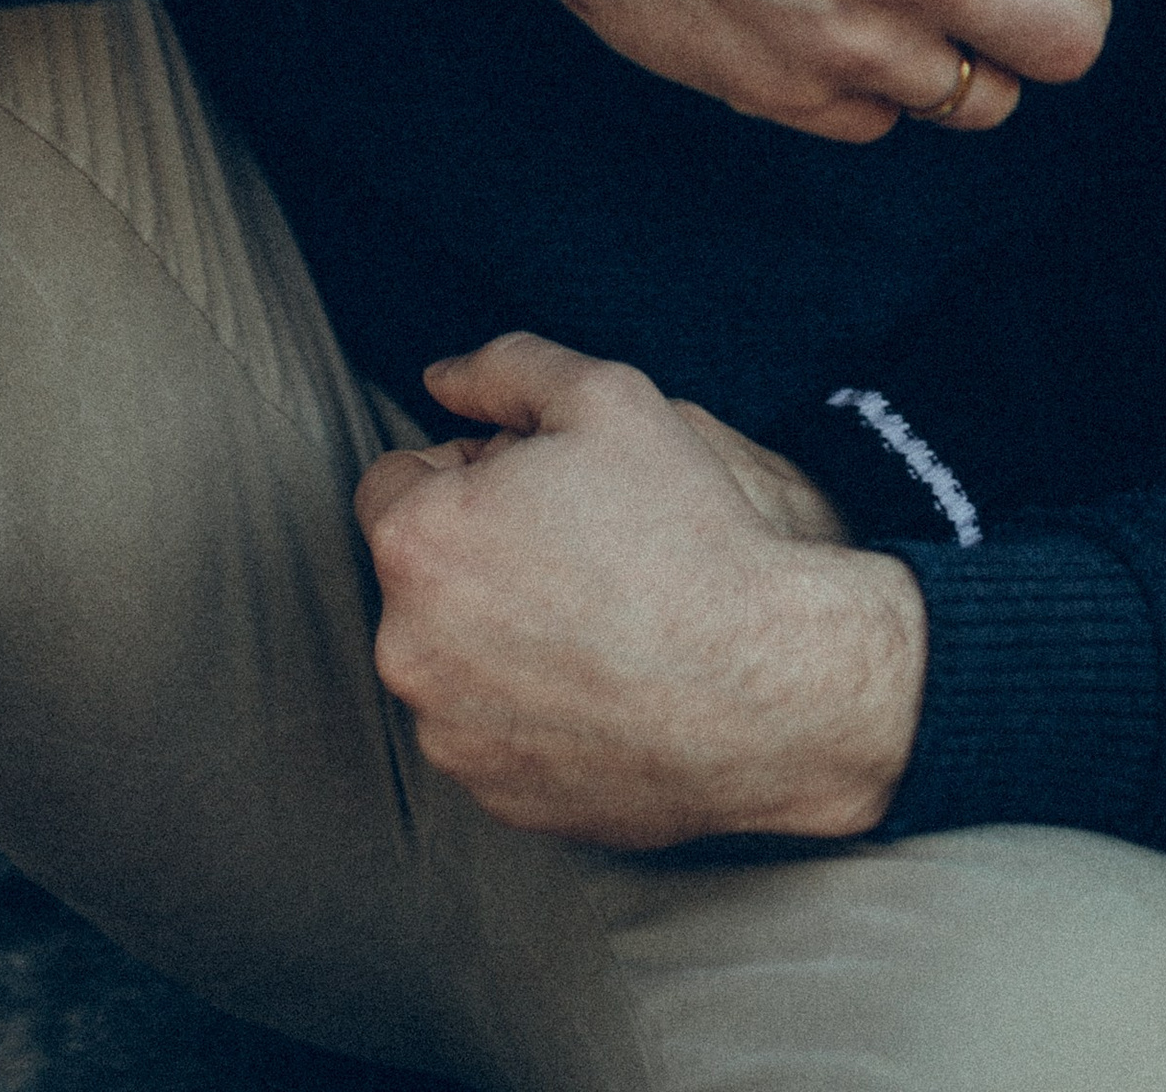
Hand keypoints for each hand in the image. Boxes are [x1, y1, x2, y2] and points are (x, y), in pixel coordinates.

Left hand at [356, 334, 921, 847]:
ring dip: (497, 633)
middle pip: (423, 573)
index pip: (395, 483)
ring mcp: (449, 735)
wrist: (769, 685)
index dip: (468, 471)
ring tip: (598, 619)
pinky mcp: (495, 798)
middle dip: (478, 551)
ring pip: (452, 657)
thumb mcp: (605, 397)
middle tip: (578, 548)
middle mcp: (407, 649)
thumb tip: (441, 378)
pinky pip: (491, 732)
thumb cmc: (687, 534)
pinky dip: (529, 708)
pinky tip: (603, 682)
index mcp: (417, 542)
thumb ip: (503, 368)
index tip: (539, 490)